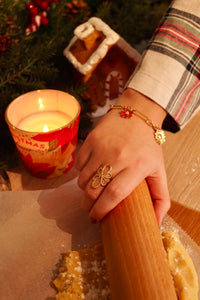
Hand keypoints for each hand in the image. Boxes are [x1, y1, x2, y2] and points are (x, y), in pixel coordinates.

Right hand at [75, 89, 169, 225]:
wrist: (137, 114)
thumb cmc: (148, 146)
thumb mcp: (159, 171)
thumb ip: (161, 198)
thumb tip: (156, 223)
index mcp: (137, 166)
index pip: (114, 195)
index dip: (102, 210)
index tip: (96, 219)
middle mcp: (117, 157)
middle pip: (94, 190)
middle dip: (88, 205)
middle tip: (91, 211)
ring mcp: (101, 148)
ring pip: (83, 180)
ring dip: (85, 191)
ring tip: (92, 192)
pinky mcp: (90, 140)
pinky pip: (78, 166)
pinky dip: (82, 174)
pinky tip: (91, 173)